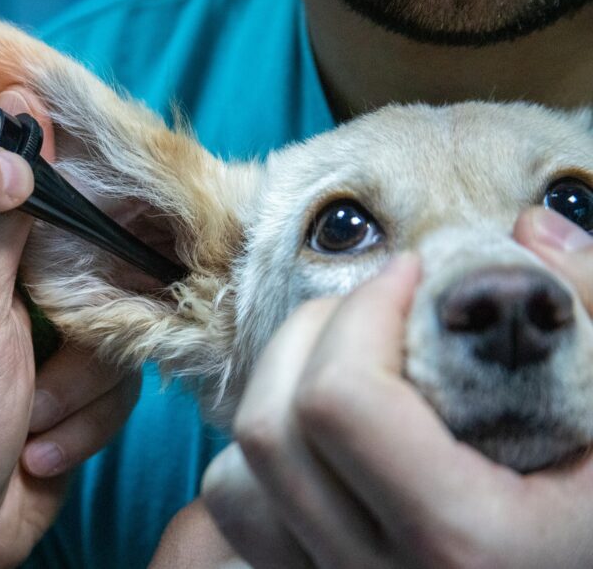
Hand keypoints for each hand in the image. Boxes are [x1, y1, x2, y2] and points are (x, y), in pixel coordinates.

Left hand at [0, 88, 140, 567]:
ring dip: (76, 393)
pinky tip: (36, 453)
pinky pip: (119, 392)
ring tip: (27, 423)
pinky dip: (82, 426)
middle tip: (51, 353)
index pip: (50, 215)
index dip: (85, 213)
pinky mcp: (77, 401)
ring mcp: (51, 355)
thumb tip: (17, 132)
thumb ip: (1, 231)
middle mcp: (21, 306)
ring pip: (117, 339)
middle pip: (100, 278)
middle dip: (84, 331)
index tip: (117, 214)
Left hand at [202, 210, 592, 568]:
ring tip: (349, 360)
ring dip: (278, 391)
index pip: (339, 402)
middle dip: (313, 332)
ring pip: (235, 475)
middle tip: (376, 306)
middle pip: (270, 427)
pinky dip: (261, 456)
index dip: (364, 310)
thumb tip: (529, 228)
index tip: (412, 275)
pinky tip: (326, 432)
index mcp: (464, 542)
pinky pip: (240, 514)